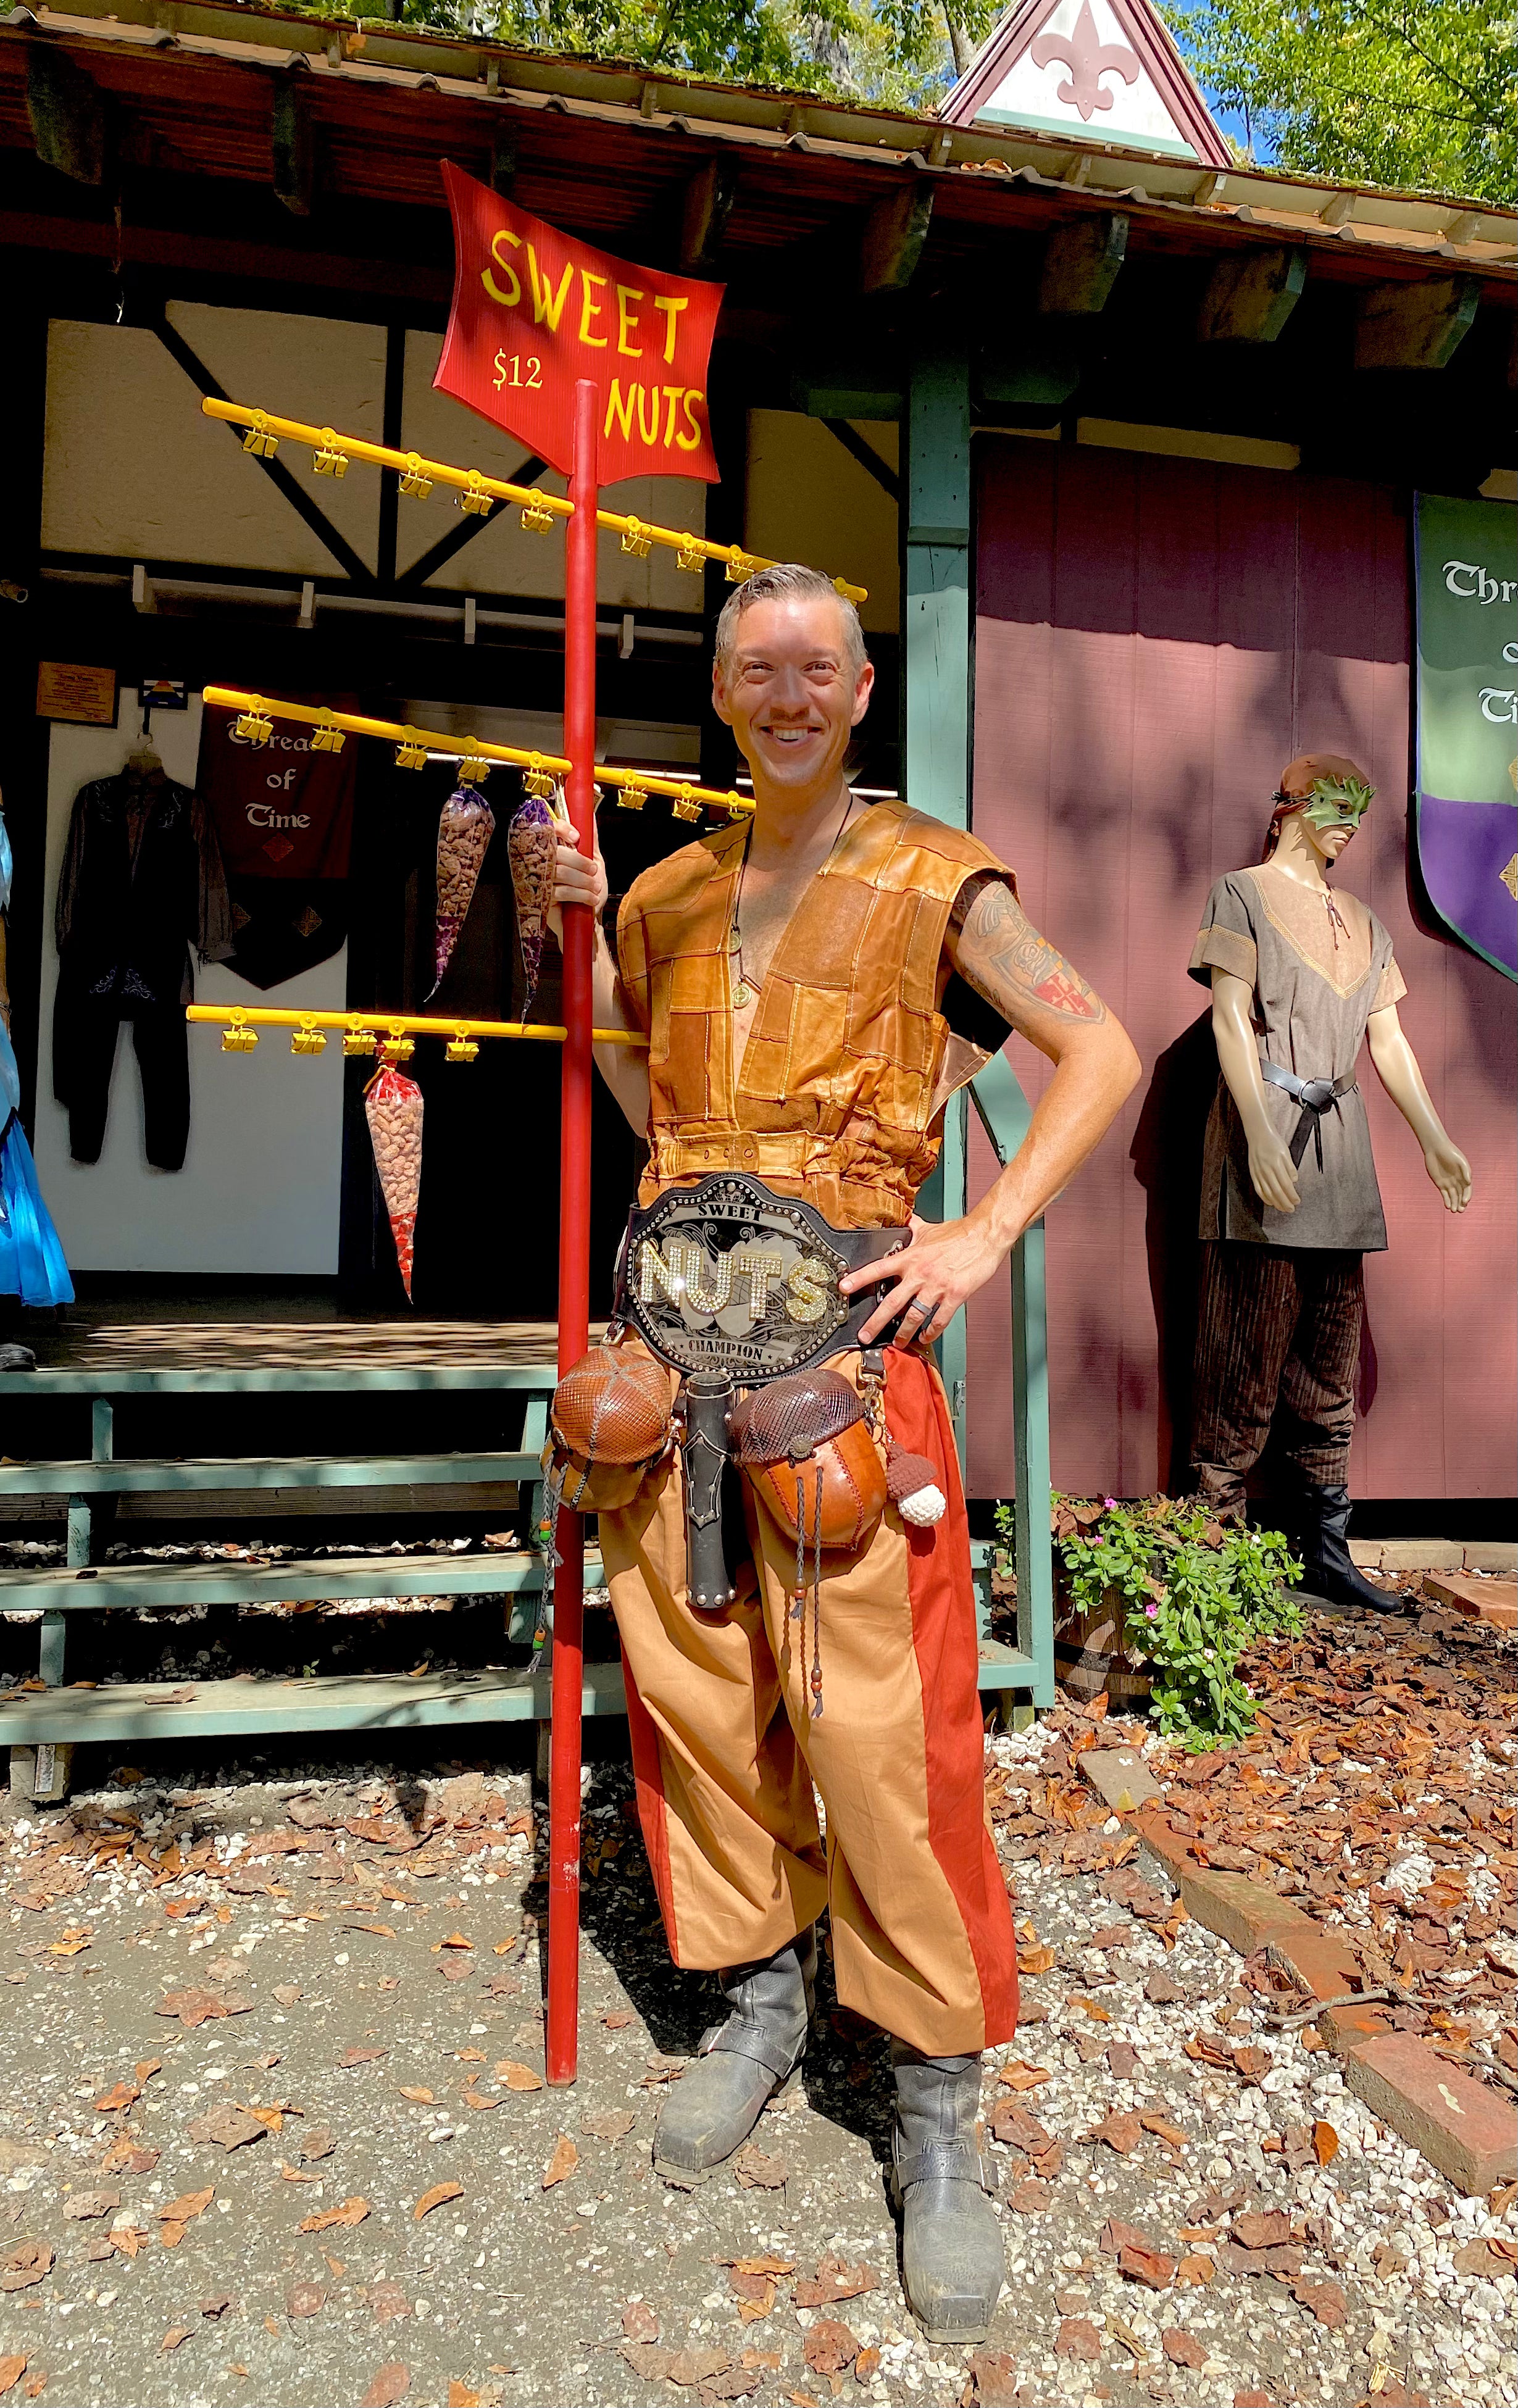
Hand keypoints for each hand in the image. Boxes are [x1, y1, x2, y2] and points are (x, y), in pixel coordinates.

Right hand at [546, 824, 607, 948]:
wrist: (588, 919)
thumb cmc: (587, 889)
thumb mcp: (593, 860)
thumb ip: (590, 839)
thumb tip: (589, 816)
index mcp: (551, 850)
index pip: (547, 830)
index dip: (561, 829)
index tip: (577, 838)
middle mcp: (540, 863)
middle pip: (555, 852)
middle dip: (579, 861)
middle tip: (593, 870)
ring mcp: (539, 881)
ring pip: (558, 872)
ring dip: (582, 880)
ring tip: (594, 888)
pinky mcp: (541, 900)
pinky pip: (558, 892)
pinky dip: (580, 894)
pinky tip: (590, 899)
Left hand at [838, 1212, 1009, 1347]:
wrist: (985, 1235)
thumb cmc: (959, 1232)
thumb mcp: (929, 1229)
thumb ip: (913, 1229)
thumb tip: (905, 1222)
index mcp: (911, 1257)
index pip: (879, 1268)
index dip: (859, 1278)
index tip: (844, 1288)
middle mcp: (920, 1273)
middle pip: (892, 1302)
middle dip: (876, 1322)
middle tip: (864, 1335)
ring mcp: (937, 1286)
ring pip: (914, 1316)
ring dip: (904, 1333)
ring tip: (898, 1343)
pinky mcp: (955, 1295)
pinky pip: (940, 1320)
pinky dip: (931, 1332)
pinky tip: (926, 1337)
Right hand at [1245, 1129, 1299, 1214]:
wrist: (1258, 1135)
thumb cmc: (1274, 1142)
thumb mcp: (1286, 1152)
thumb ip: (1290, 1167)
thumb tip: (1294, 1181)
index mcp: (1277, 1164)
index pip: (1286, 1184)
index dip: (1292, 1195)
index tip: (1297, 1201)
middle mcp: (1267, 1170)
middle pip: (1277, 1191)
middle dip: (1285, 1202)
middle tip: (1291, 1209)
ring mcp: (1259, 1173)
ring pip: (1268, 1192)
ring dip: (1276, 1203)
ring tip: (1283, 1209)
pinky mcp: (1253, 1173)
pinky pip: (1258, 1189)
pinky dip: (1264, 1198)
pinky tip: (1270, 1202)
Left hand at [1424, 1136, 1471, 1212]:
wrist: (1436, 1148)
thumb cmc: (1450, 1153)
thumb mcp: (1459, 1161)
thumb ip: (1465, 1171)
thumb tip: (1469, 1182)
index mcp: (1465, 1176)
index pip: (1467, 1190)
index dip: (1466, 1196)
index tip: (1465, 1202)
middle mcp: (1458, 1181)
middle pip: (1460, 1195)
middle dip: (1461, 1203)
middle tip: (1460, 1211)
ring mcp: (1449, 1183)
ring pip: (1453, 1196)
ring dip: (1454, 1204)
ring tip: (1454, 1211)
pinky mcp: (1440, 1183)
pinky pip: (1444, 1194)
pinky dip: (1446, 1200)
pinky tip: (1447, 1206)